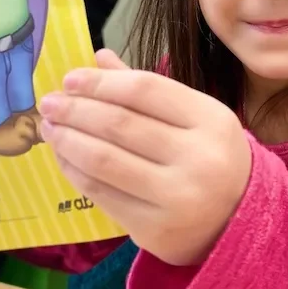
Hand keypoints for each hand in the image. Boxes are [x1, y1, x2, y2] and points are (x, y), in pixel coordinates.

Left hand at [38, 50, 251, 266]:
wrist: (238, 221)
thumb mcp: (193, 117)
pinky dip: (75, 172)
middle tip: (49, 103)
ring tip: (49, 128)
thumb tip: (98, 59)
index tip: (70, 79)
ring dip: (68, 140)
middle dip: (76, 110)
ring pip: (105, 160)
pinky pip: (101, 194)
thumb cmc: (210, 158)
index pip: (144, 90)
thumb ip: (147, 89)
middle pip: (120, 124)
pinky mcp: (154, 229)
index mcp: (211, 120)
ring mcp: (176, 197)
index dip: (101, 82)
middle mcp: (198, 158)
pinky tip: (63, 157)